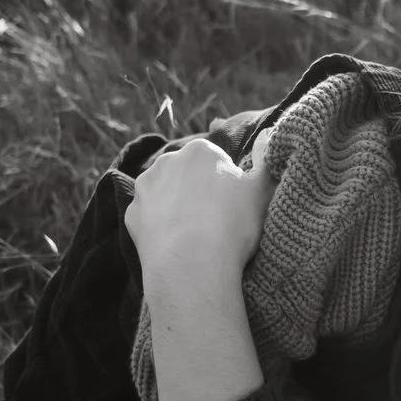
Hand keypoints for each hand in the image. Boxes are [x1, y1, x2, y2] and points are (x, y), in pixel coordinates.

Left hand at [124, 136, 272, 309]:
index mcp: (200, 150)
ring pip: (167, 194)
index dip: (230, 185)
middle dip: (200, 192)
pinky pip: (150, 217)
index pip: (218, 162)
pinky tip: (177, 244)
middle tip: (219, 222)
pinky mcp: (132, 214)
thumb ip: (266, 160)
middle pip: (189, 175)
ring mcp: (145, 188)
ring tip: (197, 236)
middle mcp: (167, 161)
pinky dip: (161, 227)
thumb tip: (268, 135)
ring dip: (179, 207)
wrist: (191, 265)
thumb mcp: (262, 191)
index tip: (236, 207)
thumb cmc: (231, 225)